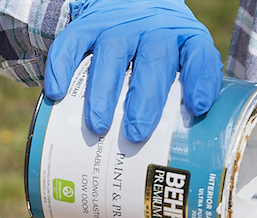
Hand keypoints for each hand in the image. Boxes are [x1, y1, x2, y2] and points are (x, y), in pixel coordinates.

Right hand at [44, 0, 221, 142]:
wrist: (126, 5)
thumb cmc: (155, 57)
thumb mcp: (176, 68)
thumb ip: (179, 101)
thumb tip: (173, 163)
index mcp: (183, 39)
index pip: (198, 53)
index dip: (200, 79)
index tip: (197, 107)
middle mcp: (154, 27)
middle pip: (154, 58)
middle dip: (145, 99)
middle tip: (136, 134)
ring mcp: (120, 24)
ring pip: (112, 51)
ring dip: (104, 91)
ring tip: (98, 127)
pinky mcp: (88, 24)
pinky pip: (73, 40)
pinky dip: (62, 66)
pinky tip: (57, 93)